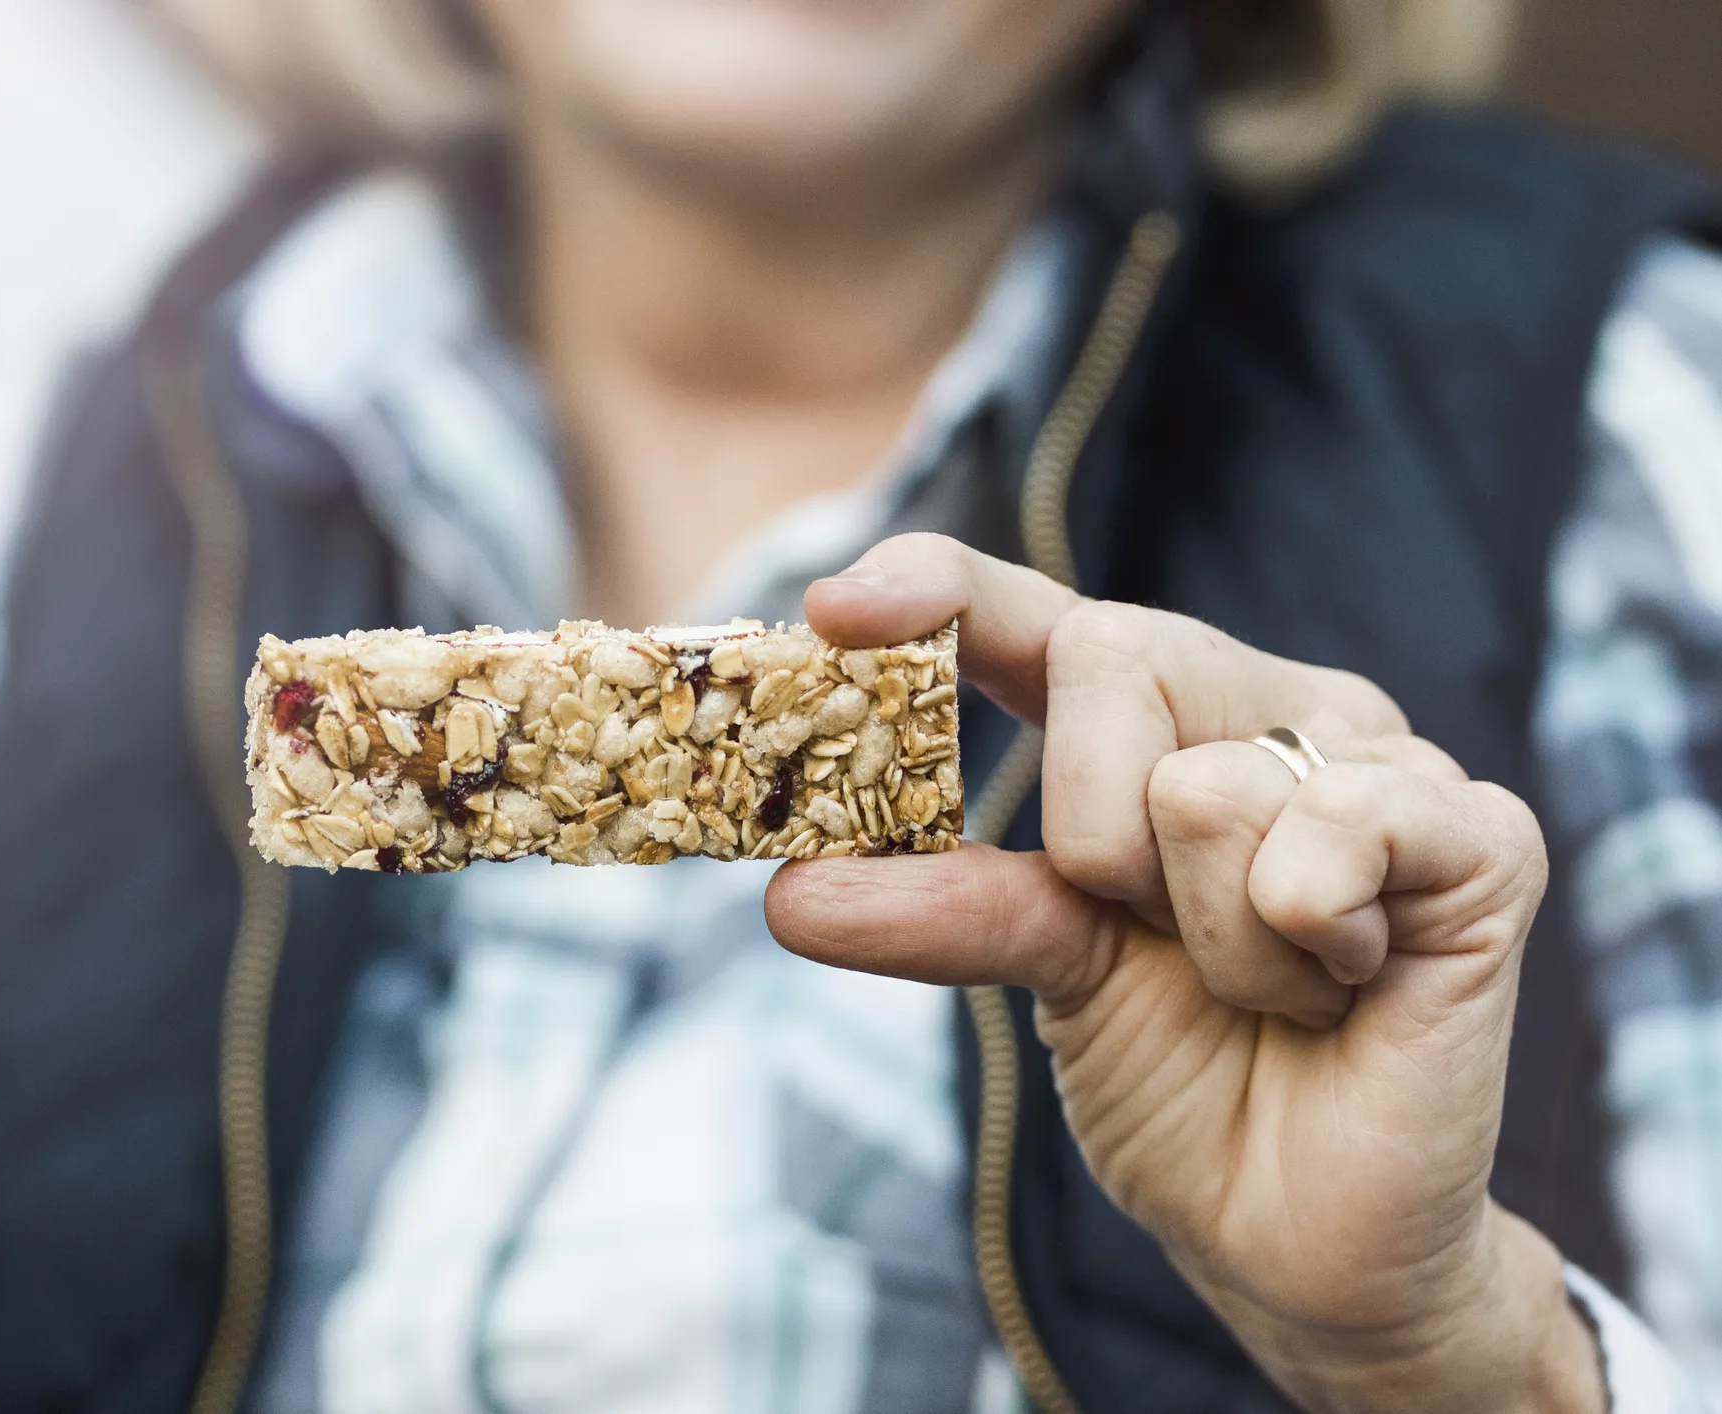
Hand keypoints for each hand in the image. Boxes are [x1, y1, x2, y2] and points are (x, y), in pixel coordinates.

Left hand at [763, 534, 1604, 1413]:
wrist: (1298, 1242)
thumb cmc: (1185, 1084)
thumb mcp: (1048, 970)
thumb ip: (946, 902)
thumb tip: (791, 892)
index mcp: (1158, 726)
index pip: (1039, 615)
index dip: (940, 587)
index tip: (837, 609)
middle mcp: (1270, 711)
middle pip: (1115, 650)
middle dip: (1090, 834)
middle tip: (1149, 930)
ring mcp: (1385, 761)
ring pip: (1204, 784)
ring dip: (1203, 941)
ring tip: (1270, 991)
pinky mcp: (1480, 834)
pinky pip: (1327, 838)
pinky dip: (1298, 949)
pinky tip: (1346, 989)